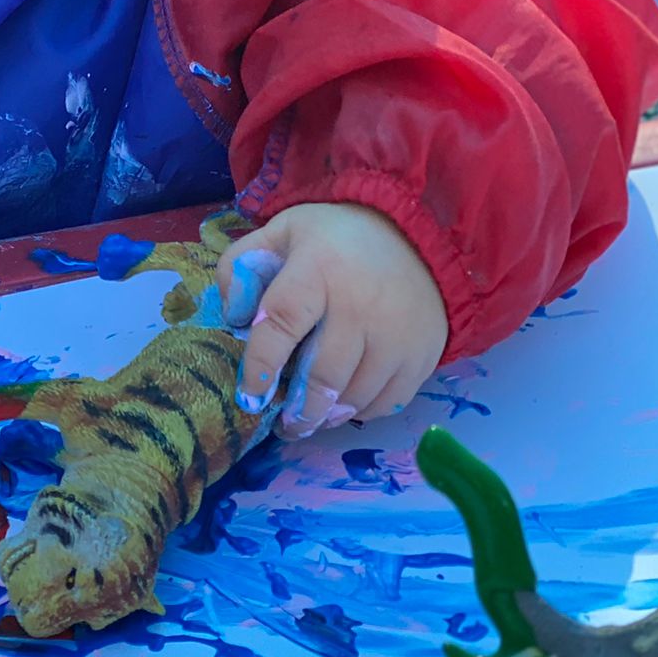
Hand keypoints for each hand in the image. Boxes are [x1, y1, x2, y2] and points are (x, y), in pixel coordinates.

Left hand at [217, 203, 447, 437]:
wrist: (414, 233)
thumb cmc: (336, 237)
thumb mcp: (282, 232)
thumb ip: (242, 265)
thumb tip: (234, 317)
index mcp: (319, 268)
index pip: (282, 321)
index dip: (261, 364)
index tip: (250, 395)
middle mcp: (362, 303)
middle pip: (324, 375)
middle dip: (298, 410)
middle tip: (283, 425)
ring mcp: (398, 332)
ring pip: (357, 395)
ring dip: (328, 416)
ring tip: (309, 420)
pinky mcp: (423, 352)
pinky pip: (390, 400)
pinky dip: (363, 411)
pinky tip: (345, 408)